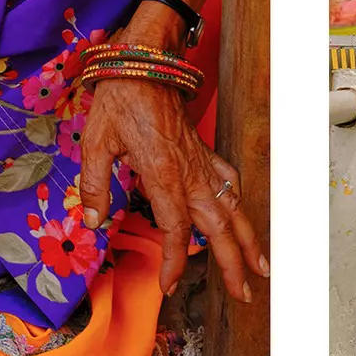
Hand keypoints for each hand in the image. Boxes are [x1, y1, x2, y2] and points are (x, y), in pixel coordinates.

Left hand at [73, 9, 267, 300]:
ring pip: (232, 207)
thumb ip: (96, 185)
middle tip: (244, 294)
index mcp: (164, 173)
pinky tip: (240, 214)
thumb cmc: (120, 98)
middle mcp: (190, 172)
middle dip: (234, 263)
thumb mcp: (96, 142)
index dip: (174, 261)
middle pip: (219, 227)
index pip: (176, 229)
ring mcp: (201, 162)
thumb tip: (94, 222)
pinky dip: (238, 201)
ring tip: (261, 267)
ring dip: (248, 238)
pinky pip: (228, 180)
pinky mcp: (202, 151)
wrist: (144, 61)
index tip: (170, 285)